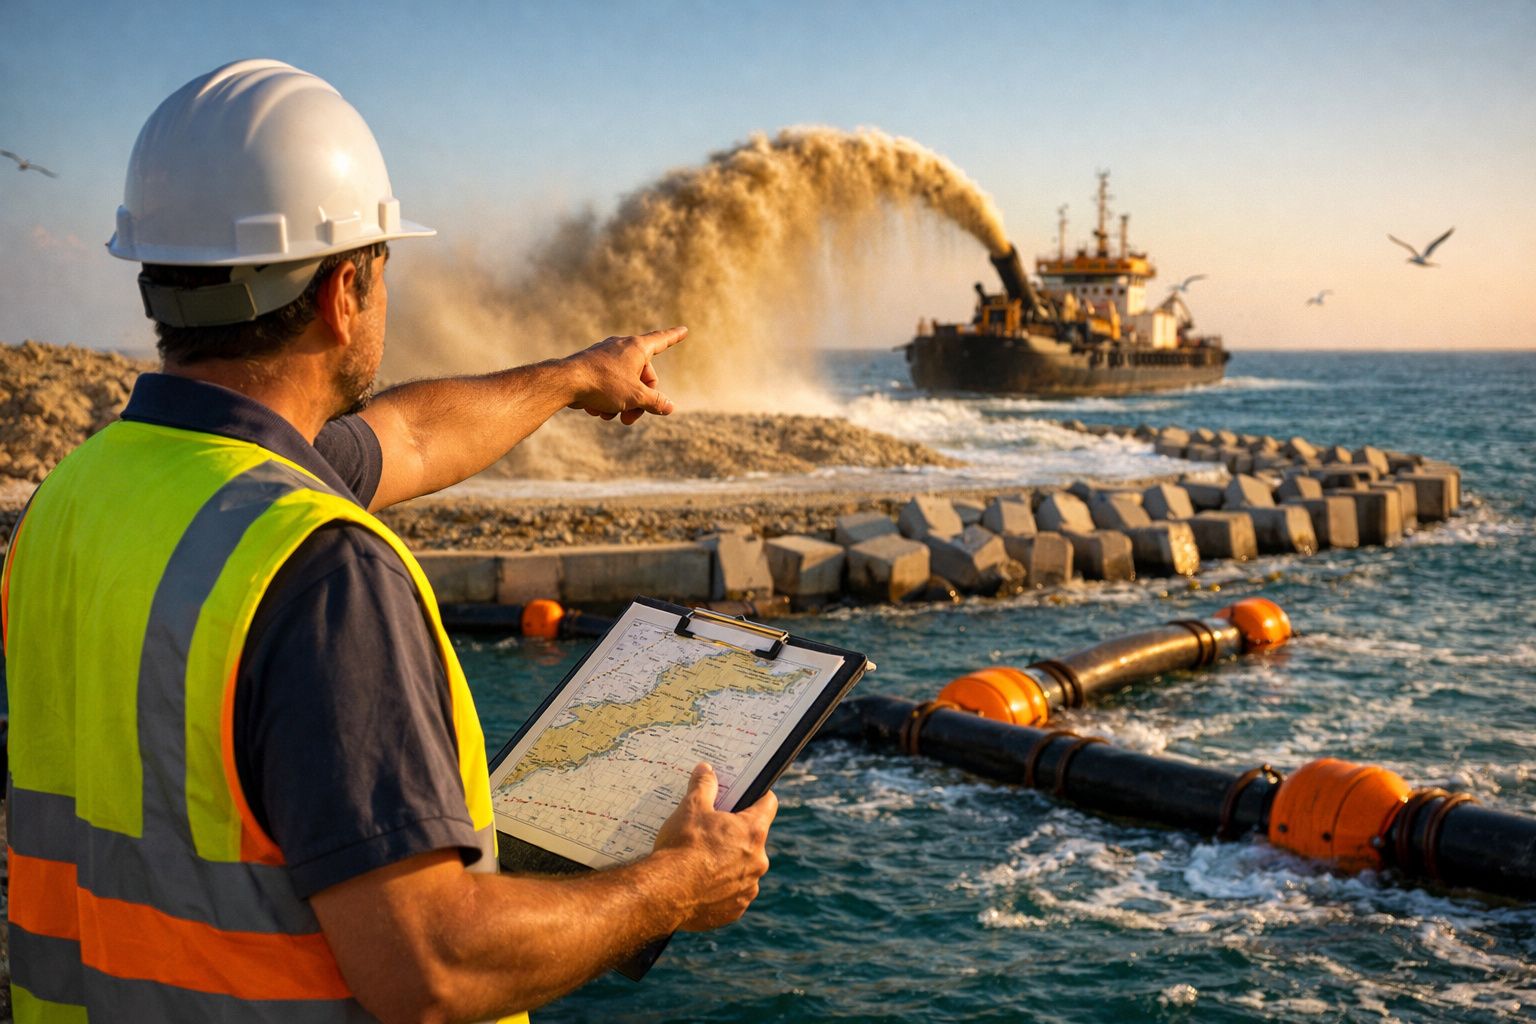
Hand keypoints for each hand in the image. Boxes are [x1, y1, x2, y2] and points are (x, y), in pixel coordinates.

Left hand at [564, 326, 686, 424]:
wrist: (565, 382)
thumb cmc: (604, 384)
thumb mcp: (636, 396)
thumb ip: (655, 402)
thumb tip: (670, 407)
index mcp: (637, 348)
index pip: (662, 340)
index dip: (675, 337)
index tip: (684, 329)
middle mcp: (622, 347)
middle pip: (642, 376)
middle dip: (639, 401)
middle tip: (630, 419)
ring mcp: (605, 356)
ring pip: (623, 383)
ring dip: (620, 404)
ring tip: (608, 416)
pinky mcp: (591, 366)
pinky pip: (607, 384)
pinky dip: (605, 399)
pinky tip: (595, 409)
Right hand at [652, 763, 776, 931]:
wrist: (664, 893)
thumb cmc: (681, 847)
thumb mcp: (690, 808)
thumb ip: (703, 785)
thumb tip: (706, 769)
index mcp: (753, 831)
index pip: (768, 804)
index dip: (758, 796)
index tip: (748, 795)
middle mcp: (758, 861)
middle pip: (753, 839)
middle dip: (735, 834)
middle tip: (711, 831)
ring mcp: (748, 888)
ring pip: (743, 869)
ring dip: (729, 864)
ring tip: (701, 861)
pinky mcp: (735, 910)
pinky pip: (732, 895)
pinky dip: (720, 889)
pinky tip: (700, 885)